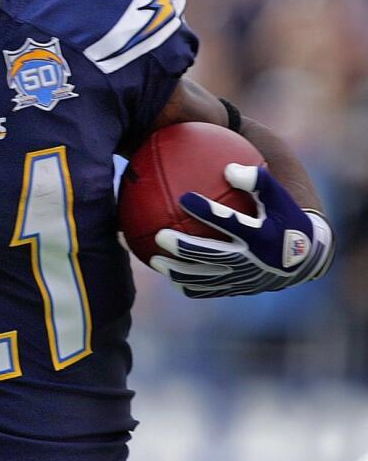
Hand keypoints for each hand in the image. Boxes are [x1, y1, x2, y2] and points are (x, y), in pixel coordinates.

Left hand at [149, 163, 333, 297]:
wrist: (306, 259)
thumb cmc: (286, 219)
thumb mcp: (279, 198)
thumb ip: (257, 180)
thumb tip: (228, 169)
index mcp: (262, 236)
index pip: (231, 222)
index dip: (208, 211)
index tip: (184, 197)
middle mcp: (251, 261)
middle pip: (211, 255)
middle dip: (184, 247)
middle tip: (160, 236)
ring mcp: (243, 279)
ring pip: (204, 278)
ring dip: (177, 271)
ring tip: (153, 260)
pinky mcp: (236, 290)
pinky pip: (206, 291)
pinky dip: (186, 285)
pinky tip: (168, 275)